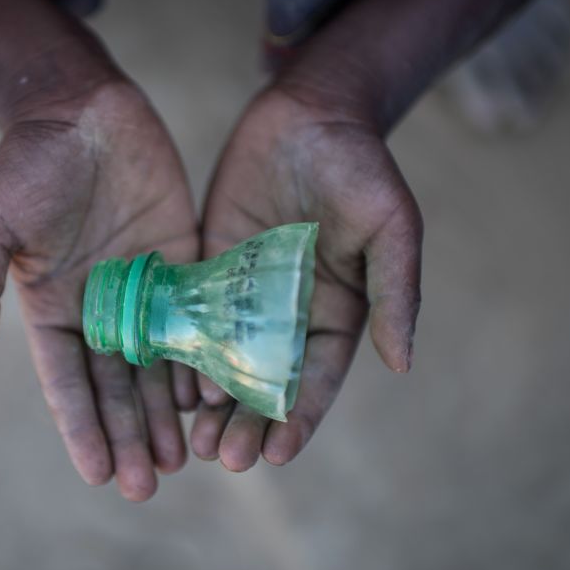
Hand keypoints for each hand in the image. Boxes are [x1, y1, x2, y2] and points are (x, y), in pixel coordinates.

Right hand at [0, 78, 198, 500]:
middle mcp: (100, 307)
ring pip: (157, 364)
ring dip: (165, 413)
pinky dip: (201, 360)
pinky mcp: (182, 262)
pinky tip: (211, 397)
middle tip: (149, 484)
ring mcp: (144, 287)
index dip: (82, 428)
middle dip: (129, 435)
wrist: (83, 107)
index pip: (66, 381)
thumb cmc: (29, 161)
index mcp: (53, 306)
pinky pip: (194, 321)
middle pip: (116, 385)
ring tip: (181, 459)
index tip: (99, 474)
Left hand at [193, 85, 422, 470]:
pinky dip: (182, 352)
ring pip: (224, 360)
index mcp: (337, 312)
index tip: (278, 454)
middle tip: (223, 458)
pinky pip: (192, 317)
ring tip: (193, 439)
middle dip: (247, 422)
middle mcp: (288, 312)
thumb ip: (395, 292)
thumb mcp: (390, 227)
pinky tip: (166, 381)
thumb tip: (403, 363)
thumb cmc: (360, 166)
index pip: (316, 380)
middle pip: (265, 382)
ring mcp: (245, 291)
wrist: (309, 111)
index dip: (298, 419)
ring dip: (211, 401)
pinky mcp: (209, 265)